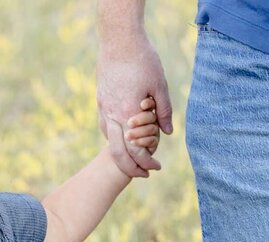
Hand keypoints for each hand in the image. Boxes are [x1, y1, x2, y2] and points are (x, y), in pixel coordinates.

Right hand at [97, 33, 172, 178]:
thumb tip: (167, 133)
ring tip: (133, 157)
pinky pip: (106, 126)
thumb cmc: (142, 60)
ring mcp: (104, 108)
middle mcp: (113, 115)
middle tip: (142, 174)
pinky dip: (114, 137)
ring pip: (109, 140)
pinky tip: (123, 136)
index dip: (146, 163)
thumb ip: (164, 112)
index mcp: (128, 114)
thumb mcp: (160, 86)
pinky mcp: (101, 100)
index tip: (156, 168)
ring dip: (120, 153)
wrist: (118, 39)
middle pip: (118, 153)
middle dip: (130, 168)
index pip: (135, 150)